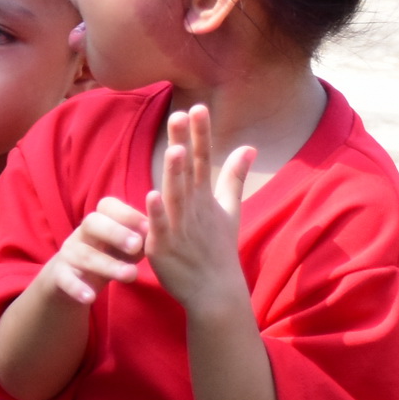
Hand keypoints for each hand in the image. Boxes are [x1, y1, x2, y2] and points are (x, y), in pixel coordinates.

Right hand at [34, 196, 149, 307]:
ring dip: (107, 265)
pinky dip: (77, 288)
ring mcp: (69, 253)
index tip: (149, 226)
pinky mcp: (59, 275)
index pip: (108, 206)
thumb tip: (160, 232)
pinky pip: (66, 280)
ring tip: (130, 275)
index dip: (127, 214)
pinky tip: (90, 297)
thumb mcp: (126, 246)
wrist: (72, 279)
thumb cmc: (109, 256)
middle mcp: (82, 233)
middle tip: (136, 245)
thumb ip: (141, 239)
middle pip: (92, 223)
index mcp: (100, 220)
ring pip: (85, 255)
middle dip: (115, 233)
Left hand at [144, 104, 253, 319]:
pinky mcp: (164, 247)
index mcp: (205, 197)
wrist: (215, 293)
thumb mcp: (229, 210)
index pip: (203, 159)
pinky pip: (159, 227)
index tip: (197, 106)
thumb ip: (234, 177)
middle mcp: (194, 208)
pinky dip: (156, 212)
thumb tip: (248, 146)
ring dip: (175, 173)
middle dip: (185, 143)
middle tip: (181, 113)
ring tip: (173, 148)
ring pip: (176, 196)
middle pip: (188, 171)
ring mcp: (180, 227)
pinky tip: (150, 194)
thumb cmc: (218, 249)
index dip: (200, 134)